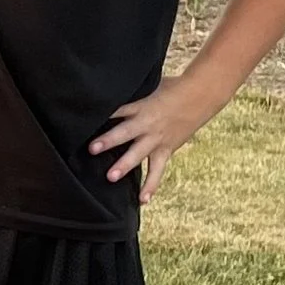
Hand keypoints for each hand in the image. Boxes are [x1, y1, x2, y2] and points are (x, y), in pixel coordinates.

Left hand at [90, 73, 208, 199]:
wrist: (200, 96)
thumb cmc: (171, 88)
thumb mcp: (149, 85)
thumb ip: (131, 93)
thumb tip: (109, 90)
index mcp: (141, 105)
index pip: (118, 109)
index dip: (103, 113)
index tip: (85, 118)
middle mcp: (147, 123)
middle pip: (125, 132)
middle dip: (109, 140)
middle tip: (93, 149)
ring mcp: (156, 139)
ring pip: (139, 154)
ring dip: (126, 165)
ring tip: (111, 177)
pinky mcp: (165, 150)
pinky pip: (157, 170)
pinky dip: (151, 185)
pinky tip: (142, 200)